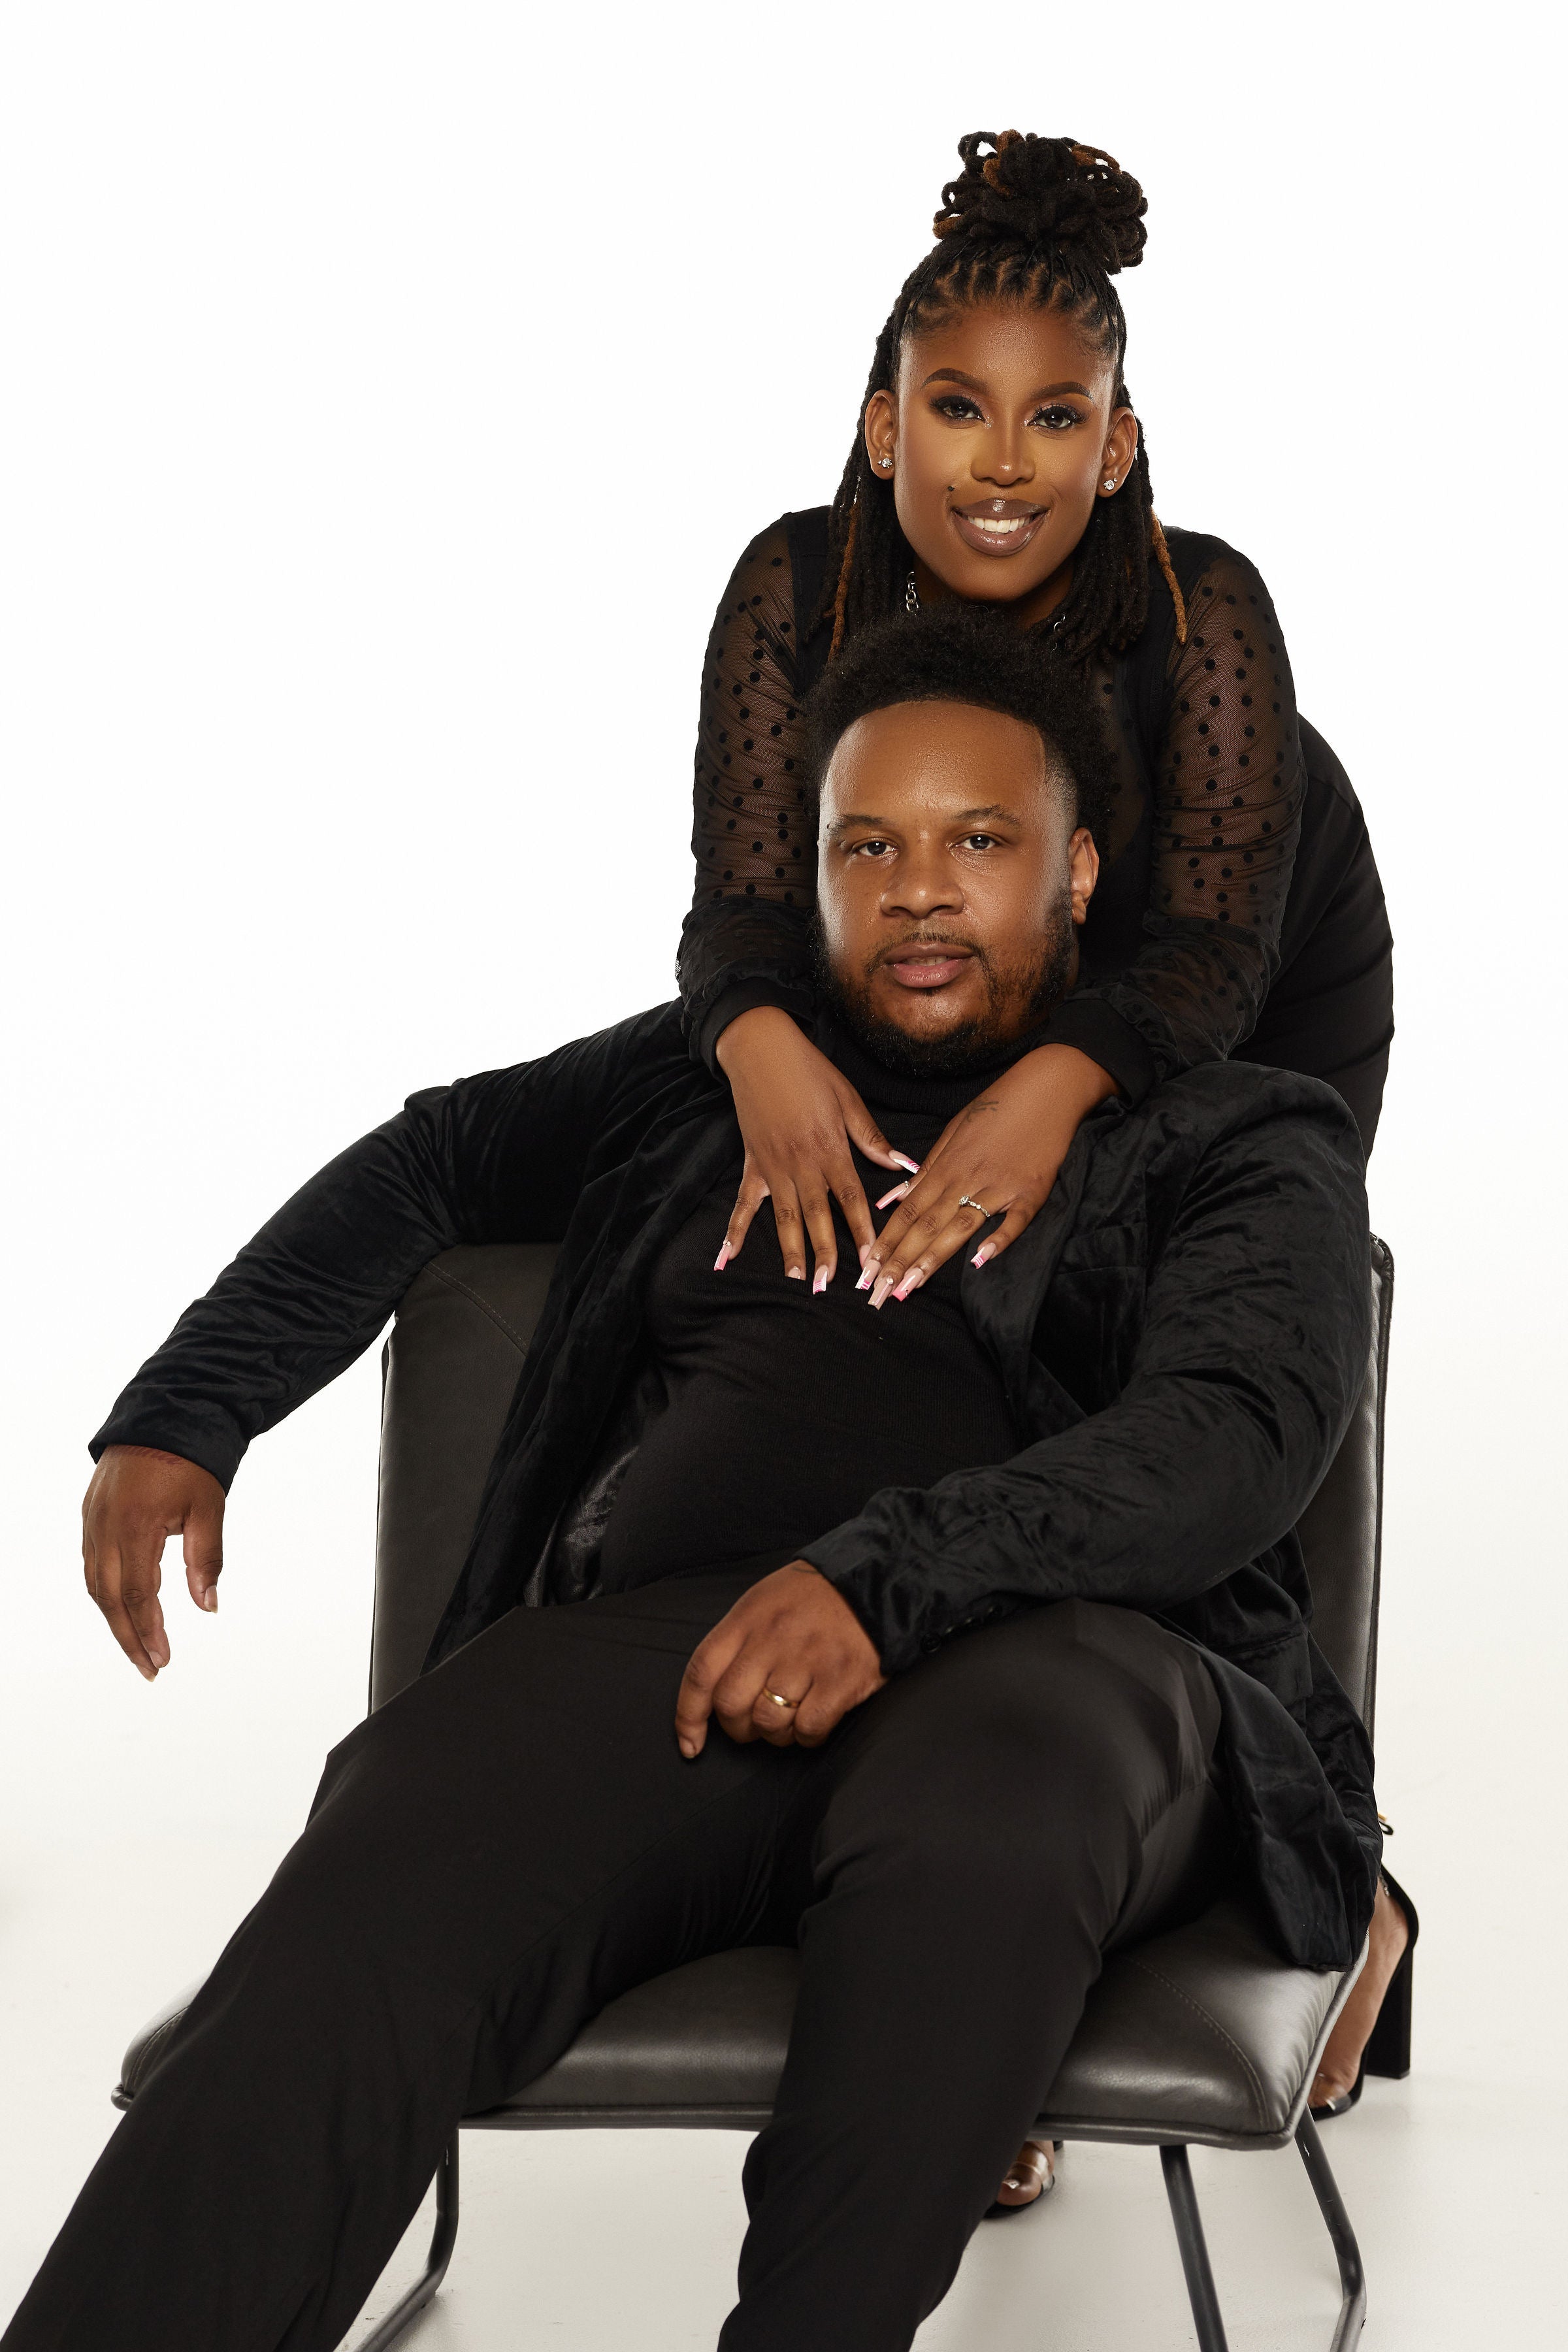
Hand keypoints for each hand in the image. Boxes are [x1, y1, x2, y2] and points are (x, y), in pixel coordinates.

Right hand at [81, 1445, 225, 1678]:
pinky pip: (92, 1564)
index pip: (139, 1595)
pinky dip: (106, 1592)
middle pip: (110, 1599)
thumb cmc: (190, 1461)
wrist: (163, 1416)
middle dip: (128, 1638)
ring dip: (115, 1619)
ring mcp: (93, 1522)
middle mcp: (105, 1528)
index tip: (163, 1659)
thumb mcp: (208, 1508)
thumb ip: (206, 1558)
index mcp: (135, 1527)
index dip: (149, 1632)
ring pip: (97, 1584)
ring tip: (137, 1646)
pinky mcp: (90, 1516)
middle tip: (149, 1668)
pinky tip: (123, 1608)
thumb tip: (208, 1605)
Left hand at [674, 1563, 885, 1755]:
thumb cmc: (814, 1596)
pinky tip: (814, 1723)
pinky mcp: (840, 1680)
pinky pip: (809, 1729)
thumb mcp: (763, 1600)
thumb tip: (713, 1694)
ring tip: (789, 1720)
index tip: (690, 1744)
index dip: (688, 1716)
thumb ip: (737, 1640)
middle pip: (731, 1705)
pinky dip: (807, 1737)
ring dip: (775, 1735)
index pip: (702, 1673)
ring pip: (769, 1723)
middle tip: (752, 1725)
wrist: (875, 1580)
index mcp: (747, 1619)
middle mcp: (771, 1640)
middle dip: (737, 1729)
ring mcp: (806, 1661)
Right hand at [715, 1007, 909, 1288]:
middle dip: (826, 1253)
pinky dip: (733, 1232)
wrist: (762, 1050)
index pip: (851, 1198)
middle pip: (817, 1217)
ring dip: (790, 1251)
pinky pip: (742, 1204)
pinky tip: (727, 1259)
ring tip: (798, 1279)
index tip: (874, 1258)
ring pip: (783, 1217)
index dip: (864, 1231)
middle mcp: (801, 1164)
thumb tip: (903, 1166)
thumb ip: (872, 1139)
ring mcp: (773, 1167)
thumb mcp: (848, 1100)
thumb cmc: (810, 1071)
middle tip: (830, 1287)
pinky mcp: (751, 1163)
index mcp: (830, 1149)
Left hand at [861, 1044, 1115, 1306]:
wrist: (1047, 1088)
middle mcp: (967, 1178)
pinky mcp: (1031, 1191)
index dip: (886, 1242)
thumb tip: (893, 1198)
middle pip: (926, 1225)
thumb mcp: (954, 1132)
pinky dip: (998, 1240)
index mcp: (945, 1165)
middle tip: (878, 1292)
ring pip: (959, 1227)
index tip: (867, 1269)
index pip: (908, 1211)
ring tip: (909, 1287)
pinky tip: (979, 1261)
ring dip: (932, 1259)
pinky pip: (1014, 1221)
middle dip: (899, 1261)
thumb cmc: (997, 1109)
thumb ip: (925, 1169)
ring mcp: (999, 1186)